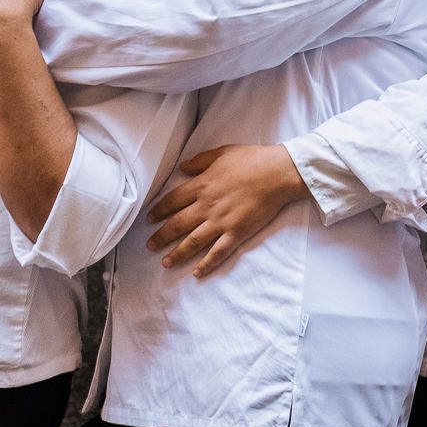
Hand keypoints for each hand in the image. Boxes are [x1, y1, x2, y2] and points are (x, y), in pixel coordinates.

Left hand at [145, 143, 309, 274]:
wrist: (276, 173)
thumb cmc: (251, 160)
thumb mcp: (221, 153)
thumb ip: (199, 161)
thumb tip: (182, 167)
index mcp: (201, 185)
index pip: (172, 201)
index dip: (158, 211)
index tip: (149, 219)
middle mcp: (206, 206)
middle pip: (177, 224)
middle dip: (161, 236)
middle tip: (150, 245)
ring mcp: (221, 221)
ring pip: (193, 242)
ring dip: (177, 254)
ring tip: (165, 263)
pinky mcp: (237, 233)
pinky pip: (218, 252)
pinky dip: (207, 264)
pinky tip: (197, 273)